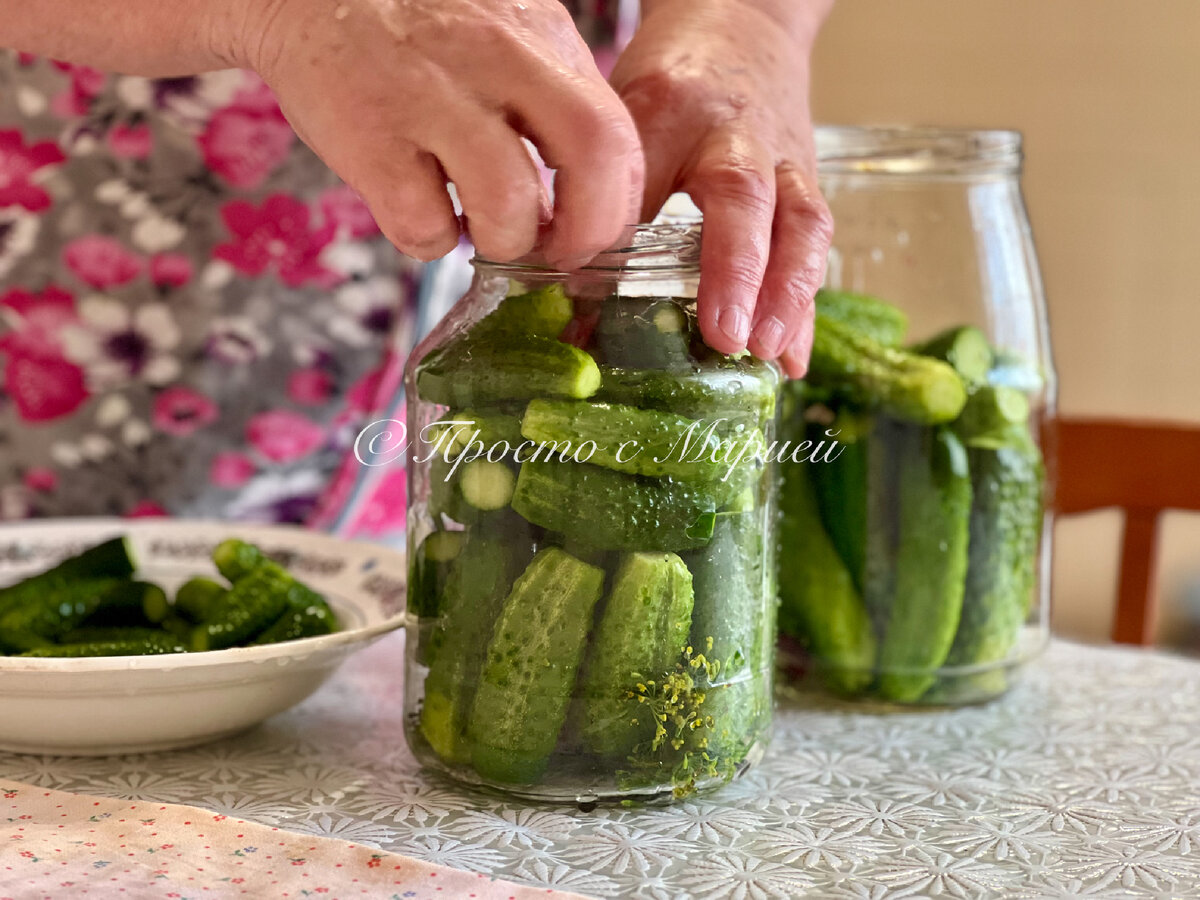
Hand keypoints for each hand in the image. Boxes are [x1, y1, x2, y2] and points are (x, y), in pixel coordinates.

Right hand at [224, 0, 643, 265]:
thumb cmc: (414, 27)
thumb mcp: (503, 33)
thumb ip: (550, 100)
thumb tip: (585, 197)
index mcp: (539, 39)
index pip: (616, 132)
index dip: (616, 202)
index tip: (595, 231)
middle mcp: (496, 60)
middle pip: (591, 154)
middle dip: (587, 229)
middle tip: (559, 253)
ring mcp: (431, 101)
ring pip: (507, 206)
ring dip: (503, 241)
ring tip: (479, 230)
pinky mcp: (370, 140)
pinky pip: (423, 227)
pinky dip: (430, 240)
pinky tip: (422, 211)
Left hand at [610, 0, 833, 376]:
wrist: (746, 30)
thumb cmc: (675, 82)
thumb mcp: (624, 118)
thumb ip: (603, 199)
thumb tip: (571, 308)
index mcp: (677, 113)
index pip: (653, 171)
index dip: (629, 228)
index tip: (608, 292)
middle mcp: (742, 138)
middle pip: (747, 200)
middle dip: (738, 271)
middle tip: (728, 336)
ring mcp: (786, 165)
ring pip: (801, 225)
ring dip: (788, 295)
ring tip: (768, 353)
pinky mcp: (808, 192)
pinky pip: (814, 249)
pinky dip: (806, 307)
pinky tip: (794, 361)